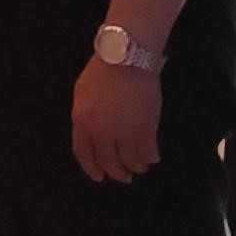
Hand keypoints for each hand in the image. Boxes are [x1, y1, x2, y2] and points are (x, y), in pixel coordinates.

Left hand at [69, 59, 162, 183]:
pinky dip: (150, 157)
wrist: (125, 59)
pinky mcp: (145, 127)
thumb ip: (84, 117)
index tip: (99, 177)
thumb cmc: (102, 71)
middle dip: (117, 173)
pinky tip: (152, 156)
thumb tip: (91, 137)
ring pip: (130, 161)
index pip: (84, 153)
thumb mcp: (82, 94)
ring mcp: (124, 131)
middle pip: (108, 161)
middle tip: (124, 177)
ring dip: (136, 167)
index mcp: (82, 121)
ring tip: (140, 166)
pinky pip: (147, 151)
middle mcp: (101, 131)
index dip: (92, 168)